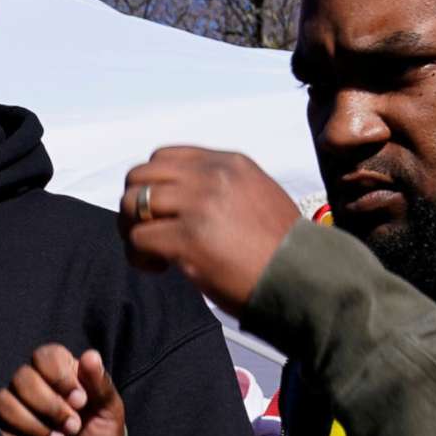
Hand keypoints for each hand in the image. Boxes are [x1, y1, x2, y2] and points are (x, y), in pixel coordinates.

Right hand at [0, 345, 126, 435]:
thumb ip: (99, 383)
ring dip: (34, 426)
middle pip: (21, 378)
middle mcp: (33, 382)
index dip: (59, 378)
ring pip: (4, 402)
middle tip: (72, 427)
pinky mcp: (6, 429)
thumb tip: (91, 356)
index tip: (80, 401)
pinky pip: (0, 430)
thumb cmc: (100, 431)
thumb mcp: (109, 408)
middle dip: (49, 407)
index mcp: (59, 369)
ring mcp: (16, 405)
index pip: (44, 356)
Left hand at [119, 146, 303, 311]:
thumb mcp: (256, 196)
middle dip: (135, 206)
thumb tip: (177, 199)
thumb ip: (219, 188)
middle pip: (140, 176)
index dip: (153, 185)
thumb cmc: (281, 249)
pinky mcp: (188, 238)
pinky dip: (139, 257)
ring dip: (132, 231)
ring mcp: (198, 205)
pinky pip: (137, 239)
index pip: (164, 157)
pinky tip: (160, 268)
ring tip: (153, 254)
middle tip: (148, 233)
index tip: (164, 212)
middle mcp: (212, 176)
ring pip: (132, 204)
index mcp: (229, 163)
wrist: (302, 278)